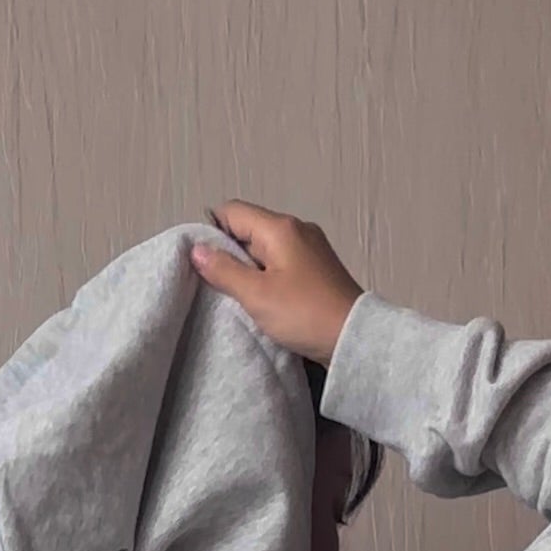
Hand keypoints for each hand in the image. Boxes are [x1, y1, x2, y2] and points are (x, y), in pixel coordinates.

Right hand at [190, 202, 363, 365]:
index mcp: (280, 227)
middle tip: (222, 286)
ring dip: (250, 268)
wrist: (354, 339)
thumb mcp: (256, 295)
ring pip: (266, 248)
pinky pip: (283, 263)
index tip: (204, 263)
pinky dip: (269, 276)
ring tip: (244, 297)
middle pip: (250, 229)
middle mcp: (297, 229)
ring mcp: (311, 247)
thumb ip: (223, 270)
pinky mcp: (319, 268)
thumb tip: (196, 249)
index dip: (212, 232)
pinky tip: (267, 300)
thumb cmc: (304, 315)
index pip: (232, 211)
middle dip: (231, 253)